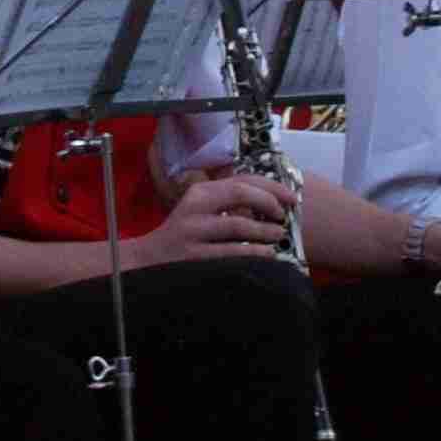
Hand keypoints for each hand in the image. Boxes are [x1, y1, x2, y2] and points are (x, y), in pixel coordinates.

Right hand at [140, 171, 296, 267]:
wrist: (149, 260)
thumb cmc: (185, 235)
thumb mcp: (201, 211)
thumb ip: (228, 203)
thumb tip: (272, 202)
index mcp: (200, 192)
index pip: (242, 180)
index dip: (271, 187)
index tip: (291, 197)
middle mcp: (195, 207)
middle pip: (240, 194)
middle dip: (269, 202)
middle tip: (283, 215)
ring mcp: (193, 232)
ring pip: (238, 224)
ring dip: (265, 230)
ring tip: (278, 235)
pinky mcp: (194, 257)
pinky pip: (231, 252)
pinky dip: (254, 252)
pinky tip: (267, 253)